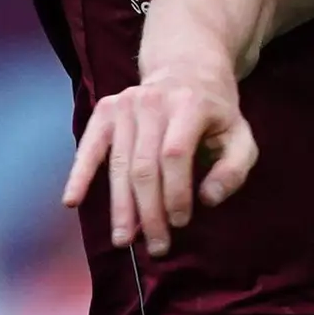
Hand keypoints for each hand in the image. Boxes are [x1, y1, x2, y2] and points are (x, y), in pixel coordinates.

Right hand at [62, 74, 257, 255]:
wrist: (186, 67)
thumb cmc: (216, 113)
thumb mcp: (241, 136)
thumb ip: (234, 170)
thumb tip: (208, 200)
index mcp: (189, 104)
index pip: (175, 155)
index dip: (176, 193)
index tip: (180, 223)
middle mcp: (152, 101)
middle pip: (144, 166)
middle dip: (149, 211)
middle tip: (155, 247)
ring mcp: (125, 104)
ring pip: (119, 164)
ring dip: (121, 207)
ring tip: (124, 241)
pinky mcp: (106, 109)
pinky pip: (90, 146)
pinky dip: (79, 174)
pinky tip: (72, 201)